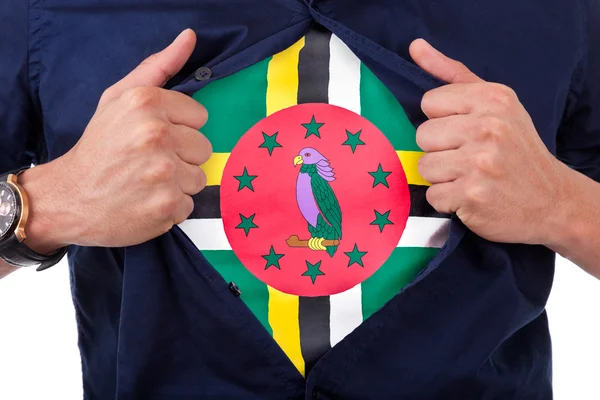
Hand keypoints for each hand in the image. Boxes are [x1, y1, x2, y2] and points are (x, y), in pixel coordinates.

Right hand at [20, 29, 210, 250]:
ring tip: (147, 182)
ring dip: (178, 183)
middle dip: (181, 156)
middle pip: (204, 148)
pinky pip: (189, 205)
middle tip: (149, 162)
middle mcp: (156, 135)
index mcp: (146, 103)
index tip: (155, 137)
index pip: (200, 117)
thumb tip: (190, 37)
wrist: (69, 196)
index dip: (179, 128)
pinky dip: (170, 207)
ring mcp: (162, 174)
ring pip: (199, 178)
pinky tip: (146, 201)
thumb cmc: (99, 146)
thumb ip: (159, 67)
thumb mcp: (120, 98)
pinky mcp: (166, 206)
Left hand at [409, 39, 566, 244]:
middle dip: (439, 149)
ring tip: (469, 176)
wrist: (550, 199)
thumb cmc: (517, 149)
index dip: (442, 119)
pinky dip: (447, 201)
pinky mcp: (472, 195)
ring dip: (442, 177)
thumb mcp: (496, 103)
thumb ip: (453, 75)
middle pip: (422, 135)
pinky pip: (433, 195)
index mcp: (493, 99)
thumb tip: (416, 47)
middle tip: (468, 157)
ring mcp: (480, 163)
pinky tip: (470, 196)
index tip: (464, 131)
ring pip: (424, 167)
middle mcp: (488, 127)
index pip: (429, 102)